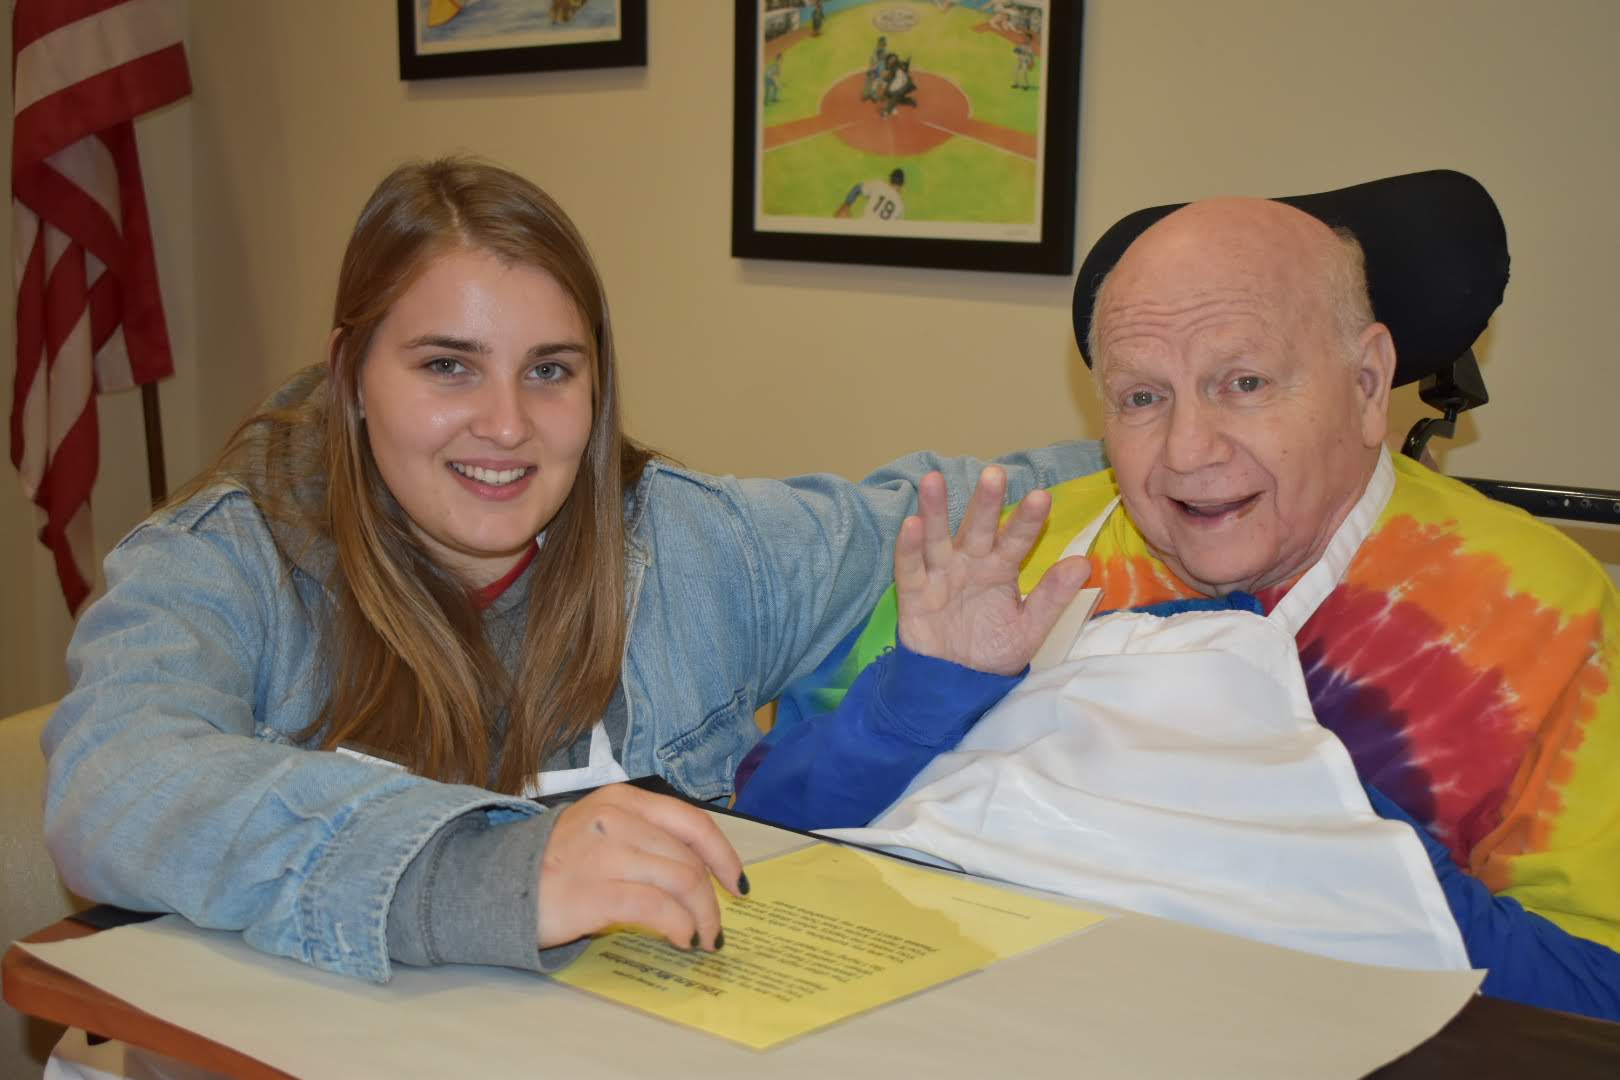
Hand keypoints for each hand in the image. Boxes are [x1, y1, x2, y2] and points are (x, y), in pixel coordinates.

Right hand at [537, 784, 745, 951]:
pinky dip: (679, 926)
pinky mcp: (594, 892)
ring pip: (681, 881)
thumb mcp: (601, 831)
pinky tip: (680, 939)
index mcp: (622, 799)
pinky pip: (656, 908)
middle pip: (689, 859)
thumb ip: (644, 839)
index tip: (736, 883)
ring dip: (702, 917)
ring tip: (701, 938)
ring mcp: (604, 854)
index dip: (723, 854)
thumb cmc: (555, 863)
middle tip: (714, 928)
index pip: (691, 822)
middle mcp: (616, 819)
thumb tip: (699, 872)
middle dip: (712, 899)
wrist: (495, 887)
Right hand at [896, 467, 1089, 674]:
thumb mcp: (1029, 629)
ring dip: (935, 510)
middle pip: (978, 529)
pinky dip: (909, 547)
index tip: (1041, 498)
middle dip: (985, 503)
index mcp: (1001, 568)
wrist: (957, 683)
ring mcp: (940, 575)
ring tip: (933, 479)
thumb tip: (1084, 563)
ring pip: (938, 538)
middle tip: (994, 474)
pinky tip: (911, 525)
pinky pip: (910, 567)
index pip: (1016, 539)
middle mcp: (970, 563)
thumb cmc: (993, 650)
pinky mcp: (914, 593)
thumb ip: (1052, 597)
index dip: (1027, 520)